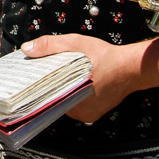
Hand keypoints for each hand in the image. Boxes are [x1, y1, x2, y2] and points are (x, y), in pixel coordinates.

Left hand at [21, 33, 140, 122]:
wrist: (131, 67)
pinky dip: (70, 91)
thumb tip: (27, 49)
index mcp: (73, 99)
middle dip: (47, 84)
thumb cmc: (106, 56)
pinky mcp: (93, 113)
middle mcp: (80, 112)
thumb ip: (50, 45)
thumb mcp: (75, 44)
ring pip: (64, 101)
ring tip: (54, 73)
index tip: (27, 77)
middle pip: (54, 98)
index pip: (45, 96)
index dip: (35, 84)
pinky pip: (74, 102)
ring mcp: (87, 114)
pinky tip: (69, 79)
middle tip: (39, 71)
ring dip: (59, 88)